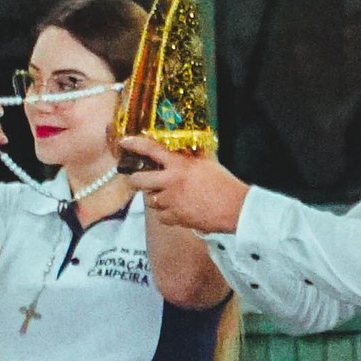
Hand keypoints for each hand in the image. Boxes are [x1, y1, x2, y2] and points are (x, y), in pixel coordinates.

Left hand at [126, 142, 251, 235]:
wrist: (235, 208)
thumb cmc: (225, 184)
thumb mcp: (208, 162)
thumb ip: (192, 156)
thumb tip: (185, 148)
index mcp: (180, 165)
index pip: (151, 150)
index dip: (134, 145)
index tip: (124, 142)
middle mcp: (172, 182)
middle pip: (139, 181)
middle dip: (135, 180)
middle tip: (138, 178)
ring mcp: (172, 201)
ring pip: (150, 200)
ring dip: (155, 197)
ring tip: (166, 194)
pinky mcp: (176, 218)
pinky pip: (161, 216)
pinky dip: (165, 213)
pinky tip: (175, 209)